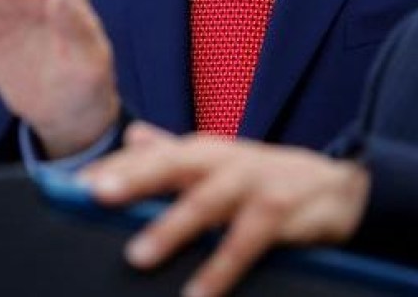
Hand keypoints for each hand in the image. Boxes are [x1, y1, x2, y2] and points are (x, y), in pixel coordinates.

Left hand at [82, 122, 369, 296]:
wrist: (343, 187)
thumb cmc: (270, 177)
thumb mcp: (221, 162)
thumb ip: (175, 152)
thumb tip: (132, 135)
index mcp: (206, 150)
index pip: (153, 154)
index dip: (116, 167)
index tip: (75, 184)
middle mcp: (227, 160)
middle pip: (176, 163)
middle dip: (137, 176)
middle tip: (97, 194)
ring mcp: (256, 183)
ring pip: (209, 201)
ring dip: (173, 226)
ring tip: (137, 255)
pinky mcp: (283, 211)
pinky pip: (247, 242)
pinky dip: (221, 268)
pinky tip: (198, 294)